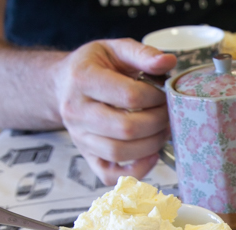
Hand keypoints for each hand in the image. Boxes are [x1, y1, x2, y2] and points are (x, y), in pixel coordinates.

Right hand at [52, 39, 176, 184]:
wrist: (66, 84)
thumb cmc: (96, 66)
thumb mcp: (117, 49)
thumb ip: (143, 54)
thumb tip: (169, 61)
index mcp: (82, 79)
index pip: (129, 96)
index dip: (156, 98)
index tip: (164, 94)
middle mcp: (76, 111)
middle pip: (126, 129)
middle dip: (158, 123)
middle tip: (169, 115)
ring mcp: (79, 137)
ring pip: (119, 152)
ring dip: (152, 145)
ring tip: (163, 130)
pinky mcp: (86, 156)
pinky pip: (109, 174)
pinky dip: (136, 169)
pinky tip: (152, 154)